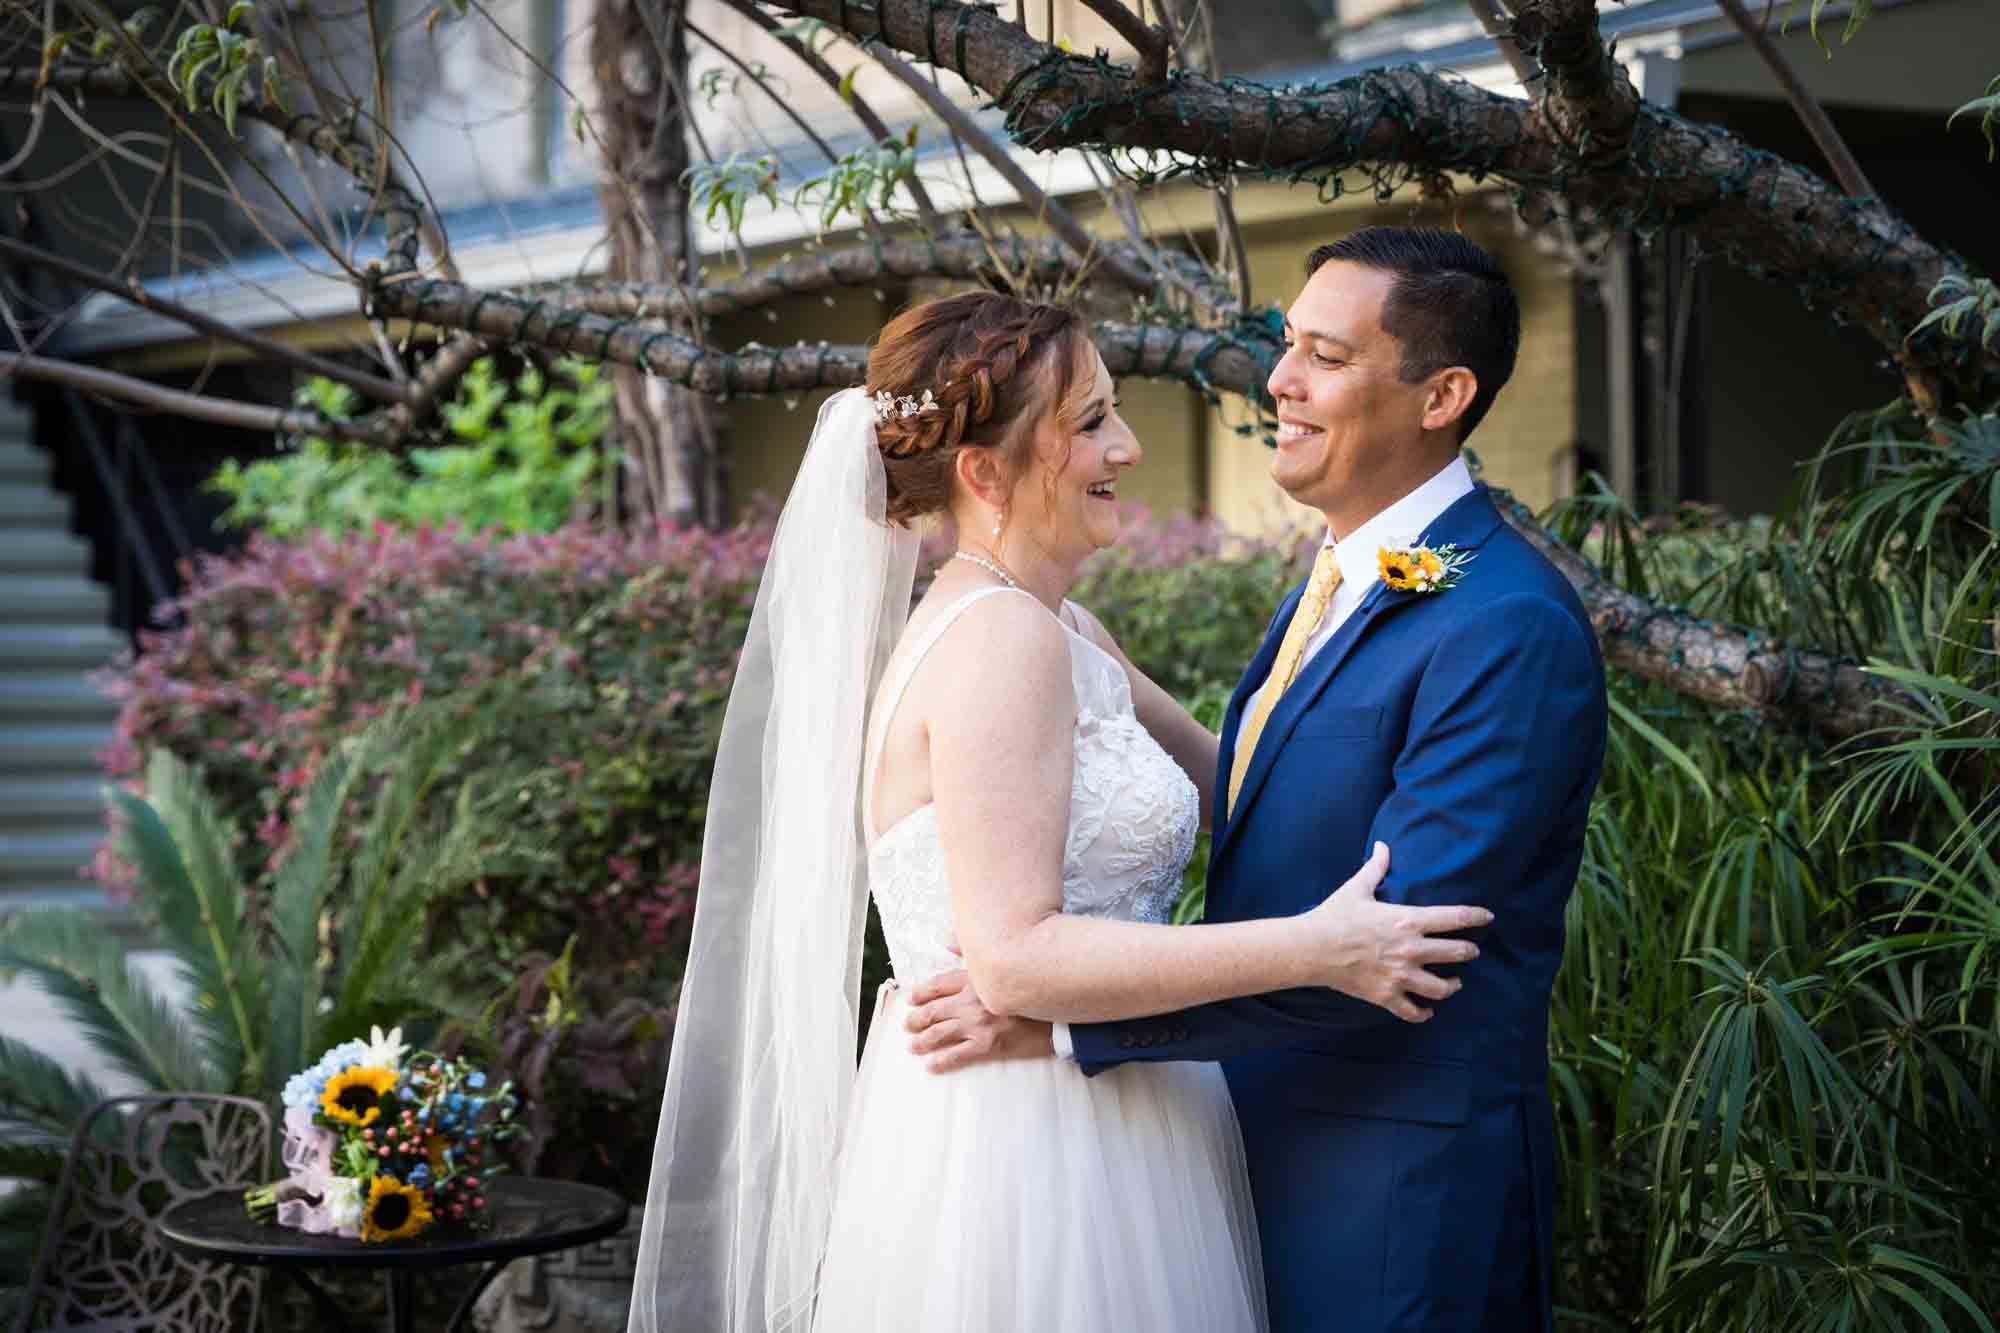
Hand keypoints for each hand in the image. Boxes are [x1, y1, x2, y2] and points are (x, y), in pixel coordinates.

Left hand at [903, 967, 1053, 1072]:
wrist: (1060, 1014)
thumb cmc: (1032, 986)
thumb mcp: (1003, 964)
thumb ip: (972, 953)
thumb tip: (946, 941)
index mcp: (975, 979)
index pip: (938, 984)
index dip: (921, 993)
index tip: (911, 999)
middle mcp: (972, 1000)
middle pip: (933, 1010)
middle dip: (915, 1019)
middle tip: (906, 1026)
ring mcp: (979, 1023)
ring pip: (940, 1033)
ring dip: (922, 1041)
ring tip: (913, 1046)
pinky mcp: (989, 1045)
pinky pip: (957, 1055)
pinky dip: (940, 1061)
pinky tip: (931, 1065)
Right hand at [1304, 842, 1492, 1022]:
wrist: (1312, 948)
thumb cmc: (1335, 916)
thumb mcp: (1357, 888)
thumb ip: (1376, 867)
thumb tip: (1382, 845)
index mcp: (1407, 921)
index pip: (1454, 917)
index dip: (1476, 916)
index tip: (1488, 916)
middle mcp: (1410, 950)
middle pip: (1457, 953)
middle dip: (1469, 951)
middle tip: (1472, 951)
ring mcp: (1400, 975)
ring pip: (1442, 988)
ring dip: (1453, 985)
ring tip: (1455, 982)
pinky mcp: (1386, 995)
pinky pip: (1413, 1011)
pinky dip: (1423, 1013)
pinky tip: (1427, 1011)